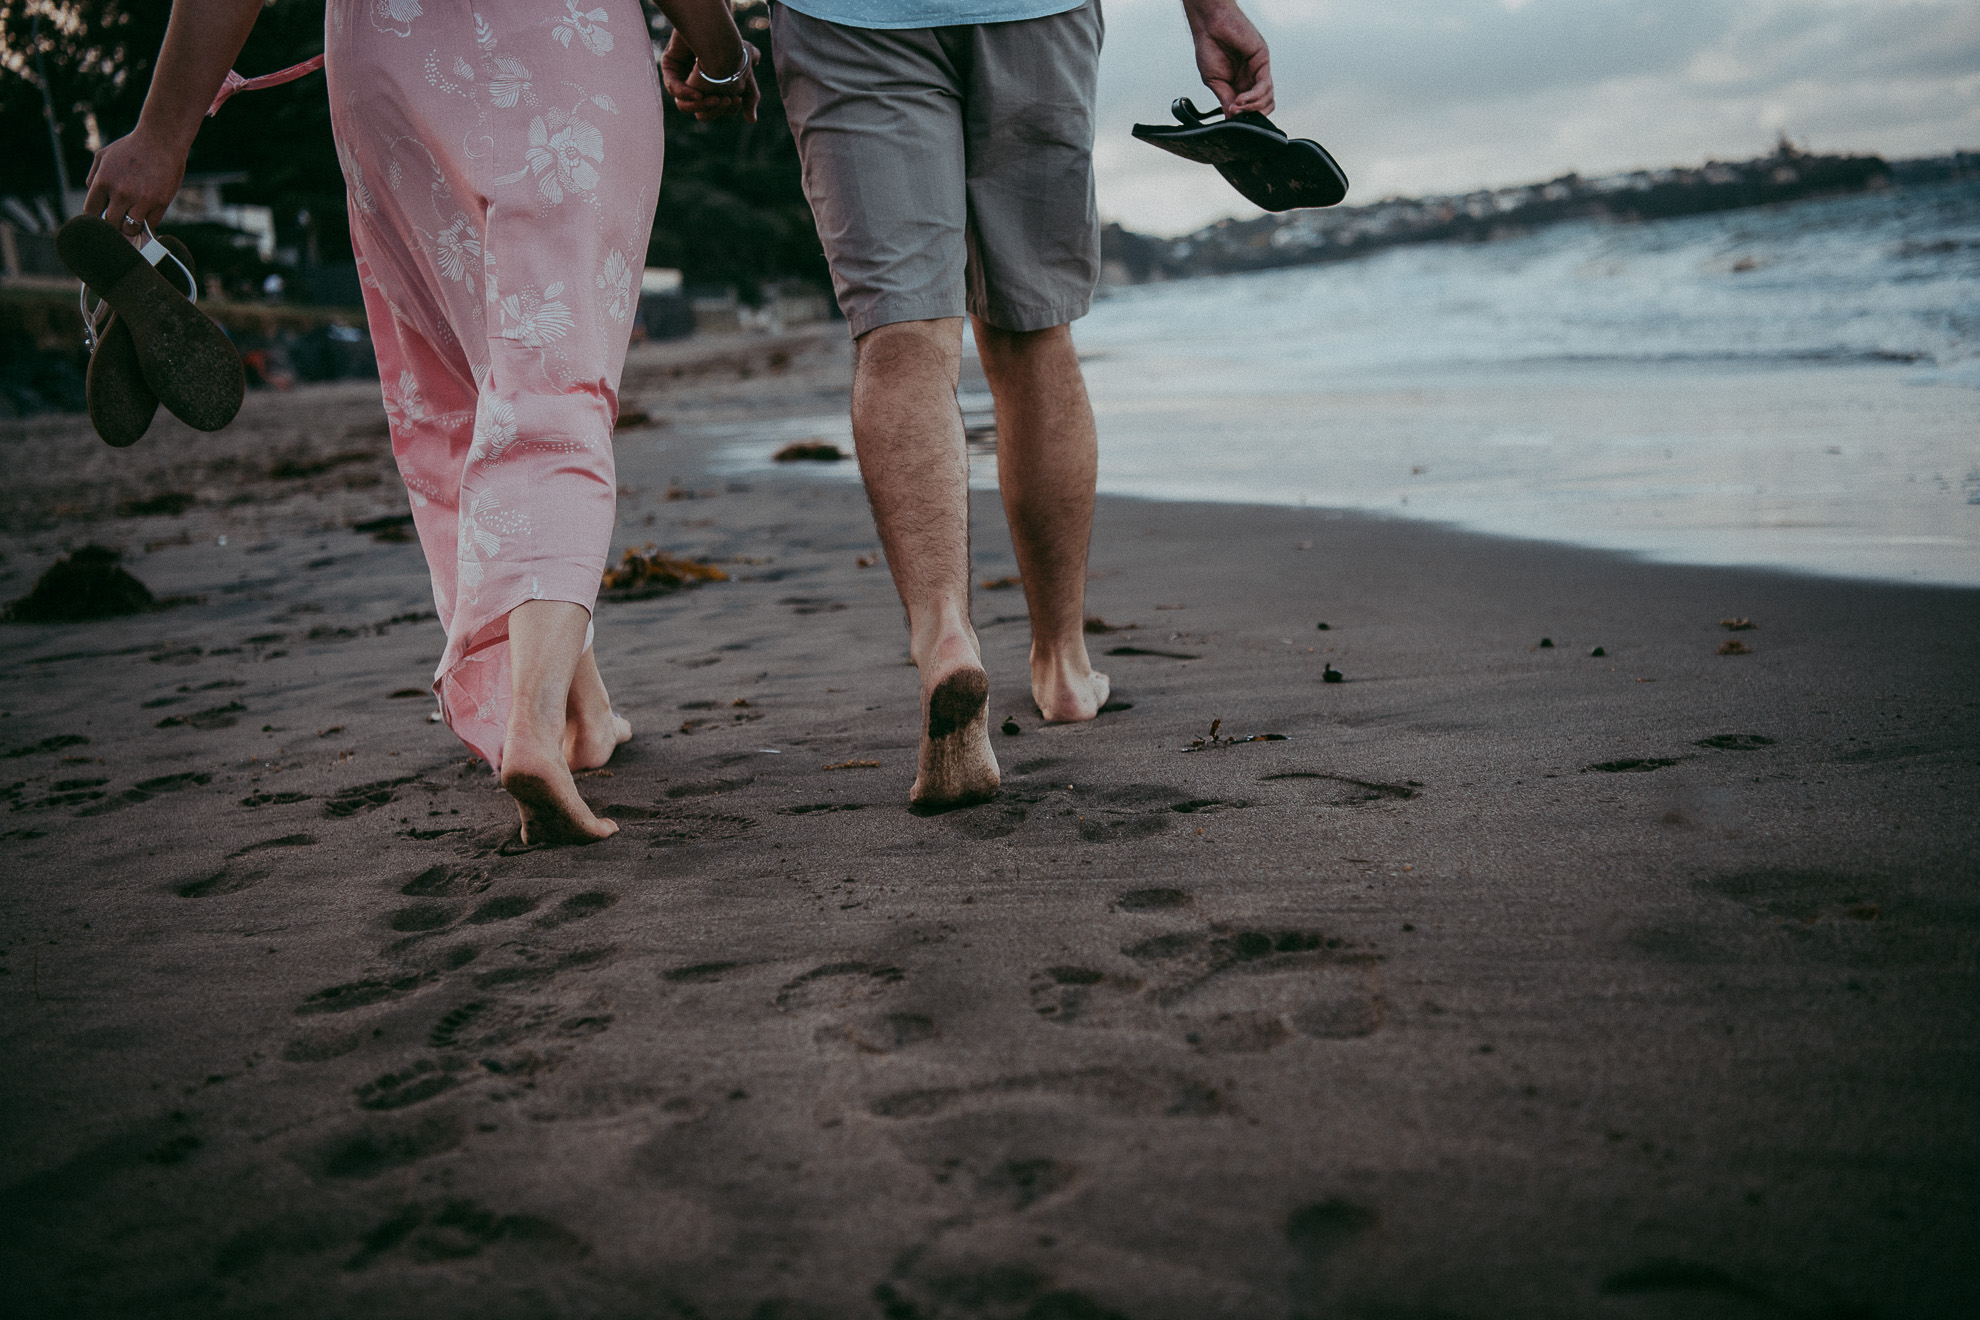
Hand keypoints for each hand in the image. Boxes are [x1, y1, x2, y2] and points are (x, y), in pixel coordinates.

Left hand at [83, 126, 189, 235]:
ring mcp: (141, 200)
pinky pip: (150, 225)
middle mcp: (120, 193)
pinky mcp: (160, 203)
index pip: (91, 212)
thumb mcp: (104, 156)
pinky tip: (147, 213)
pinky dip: (147, 223)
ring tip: (133, 218)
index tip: (103, 215)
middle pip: (111, 224)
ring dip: (131, 227)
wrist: (161, 139)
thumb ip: (93, 178)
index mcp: (103, 181)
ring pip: (130, 230)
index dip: (96, 217)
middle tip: (120, 218)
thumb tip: (96, 202)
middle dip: (114, 223)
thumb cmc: (132, 148)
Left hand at [661, 30, 757, 122]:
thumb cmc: (734, 47)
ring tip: (714, 97)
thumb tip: (751, 120)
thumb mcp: (747, 74)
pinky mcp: (670, 67)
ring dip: (701, 106)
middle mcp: (696, 88)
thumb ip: (751, 96)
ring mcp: (681, 79)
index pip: (717, 112)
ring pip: (684, 106)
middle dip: (714, 110)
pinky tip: (697, 93)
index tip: (736, 98)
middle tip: (726, 98)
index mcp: (711, 92)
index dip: (727, 109)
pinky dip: (685, 93)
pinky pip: (673, 89)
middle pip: (701, 113)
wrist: (719, 28)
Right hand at [1183, 0, 1273, 116]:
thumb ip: (1225, 99)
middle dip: (1252, 116)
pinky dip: (1254, 96)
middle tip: (1237, 115)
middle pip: (1264, 106)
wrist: (1210, 25)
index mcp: (1239, 85)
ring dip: (1253, 107)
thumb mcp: (1214, 81)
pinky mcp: (1263, 60)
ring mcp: (1258, 69)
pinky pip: (1265, 85)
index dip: (1244, 118)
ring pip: (1268, 98)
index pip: (1250, 108)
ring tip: (1237, 106)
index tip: (1232, 120)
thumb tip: (1232, 119)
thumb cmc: (1209, 47)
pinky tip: (1241, 99)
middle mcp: (1251, 78)